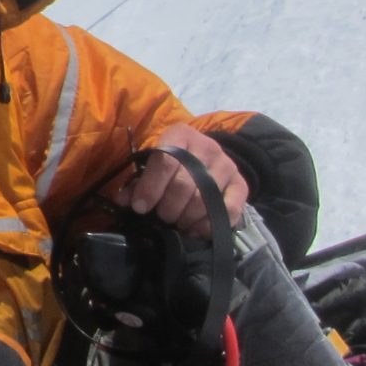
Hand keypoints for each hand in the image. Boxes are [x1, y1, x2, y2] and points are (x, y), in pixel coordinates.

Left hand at [114, 124, 248, 238]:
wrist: (205, 157)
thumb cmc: (172, 162)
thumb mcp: (153, 164)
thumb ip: (138, 181)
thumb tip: (124, 200)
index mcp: (180, 135)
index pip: (165, 161)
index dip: (150, 187)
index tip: (140, 207)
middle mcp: (207, 146)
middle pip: (185, 183)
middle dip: (168, 206)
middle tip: (161, 216)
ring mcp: (227, 165)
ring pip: (205, 198)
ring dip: (187, 217)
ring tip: (176, 223)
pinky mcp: (241, 184)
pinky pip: (229, 209)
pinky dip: (209, 224)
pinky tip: (195, 230)